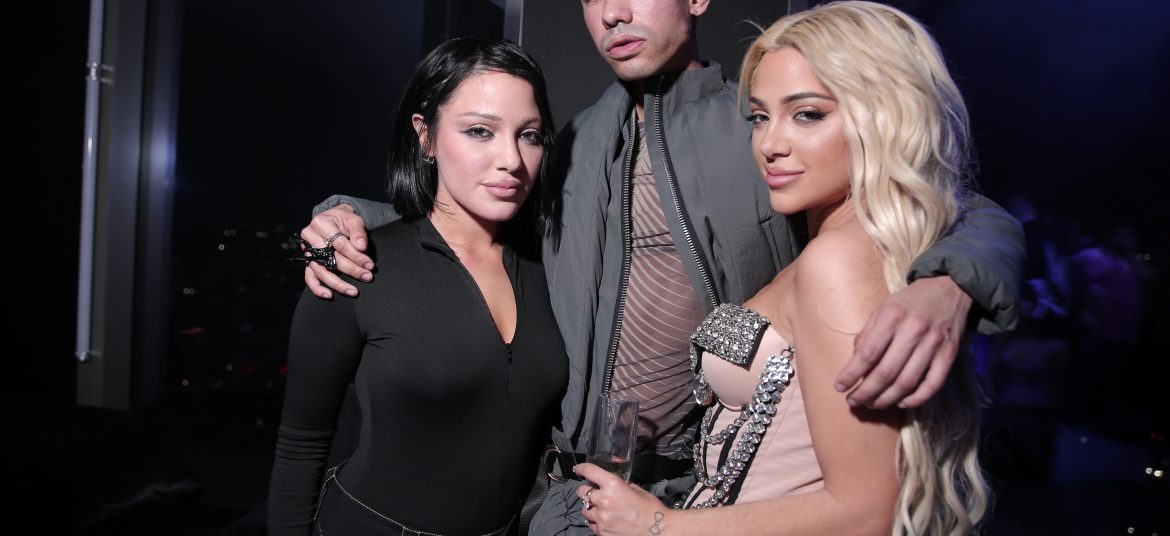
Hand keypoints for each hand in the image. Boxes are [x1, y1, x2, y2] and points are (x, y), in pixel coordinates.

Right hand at [300, 204, 372, 297]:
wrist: (333, 219)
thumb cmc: (343, 220)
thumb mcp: (353, 220)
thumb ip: (358, 232)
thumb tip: (361, 247)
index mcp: (321, 223)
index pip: (340, 244)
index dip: (355, 255)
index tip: (369, 264)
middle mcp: (310, 237)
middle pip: (331, 258)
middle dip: (351, 269)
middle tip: (366, 276)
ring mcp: (307, 251)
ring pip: (321, 271)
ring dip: (337, 283)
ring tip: (353, 291)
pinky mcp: (308, 261)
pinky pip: (309, 277)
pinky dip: (317, 288)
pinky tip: (328, 295)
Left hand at [574, 463, 667, 535]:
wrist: (658, 531)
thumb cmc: (651, 509)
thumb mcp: (636, 489)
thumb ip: (621, 485)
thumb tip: (613, 484)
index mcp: (613, 485)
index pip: (589, 471)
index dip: (581, 468)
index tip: (578, 469)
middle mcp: (604, 500)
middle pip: (582, 492)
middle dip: (586, 491)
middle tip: (593, 493)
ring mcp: (601, 518)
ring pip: (584, 510)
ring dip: (590, 508)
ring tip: (600, 509)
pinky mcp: (602, 532)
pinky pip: (591, 524)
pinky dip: (595, 522)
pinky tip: (605, 521)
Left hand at [835, 276, 972, 408]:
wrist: (950, 289)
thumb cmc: (910, 302)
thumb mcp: (883, 309)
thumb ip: (867, 335)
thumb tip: (855, 364)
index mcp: (893, 316)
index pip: (868, 353)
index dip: (852, 374)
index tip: (840, 387)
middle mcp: (914, 331)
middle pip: (886, 373)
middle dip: (866, 392)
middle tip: (854, 401)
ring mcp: (934, 344)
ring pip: (907, 383)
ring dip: (887, 399)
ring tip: (873, 404)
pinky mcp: (950, 355)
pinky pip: (932, 385)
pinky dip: (916, 399)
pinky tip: (901, 403)